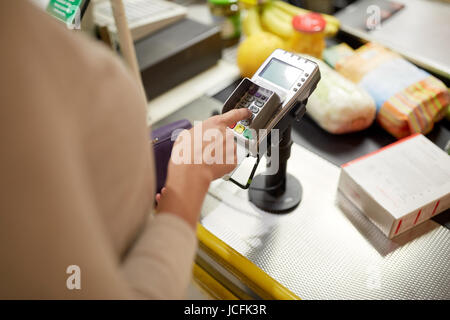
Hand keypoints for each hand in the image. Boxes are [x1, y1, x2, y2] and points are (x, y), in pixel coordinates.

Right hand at [156, 108, 251, 228]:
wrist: (191, 171)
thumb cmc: (187, 153)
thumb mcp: (187, 134)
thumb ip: (200, 131)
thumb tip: (199, 135)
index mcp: (216, 124)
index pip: (234, 114)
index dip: (242, 113)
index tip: (247, 113)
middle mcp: (226, 134)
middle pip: (226, 137)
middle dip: (218, 144)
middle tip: (206, 151)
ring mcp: (231, 147)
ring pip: (228, 149)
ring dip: (220, 154)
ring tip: (207, 160)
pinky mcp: (233, 160)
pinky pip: (229, 160)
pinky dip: (223, 163)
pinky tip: (213, 165)